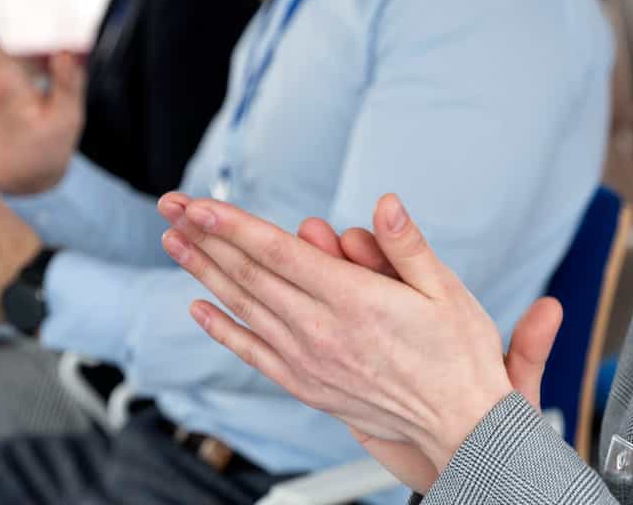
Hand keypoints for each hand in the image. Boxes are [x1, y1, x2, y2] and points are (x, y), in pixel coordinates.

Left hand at [156, 192, 536, 477]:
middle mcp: (321, 330)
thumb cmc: (458, 356)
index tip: (198, 205)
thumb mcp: (446, 291)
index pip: (278, 253)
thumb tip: (385, 204)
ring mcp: (308, 361)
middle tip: (171, 208)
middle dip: (205, 236)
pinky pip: (252, 352)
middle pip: (250, 274)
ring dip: (204, 271)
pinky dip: (222, 328)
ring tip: (173, 243)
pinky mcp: (306, 385)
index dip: (233, 226)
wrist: (460, 429)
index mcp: (354, 300)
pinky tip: (198, 307)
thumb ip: (407, 246)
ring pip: (244, 308)